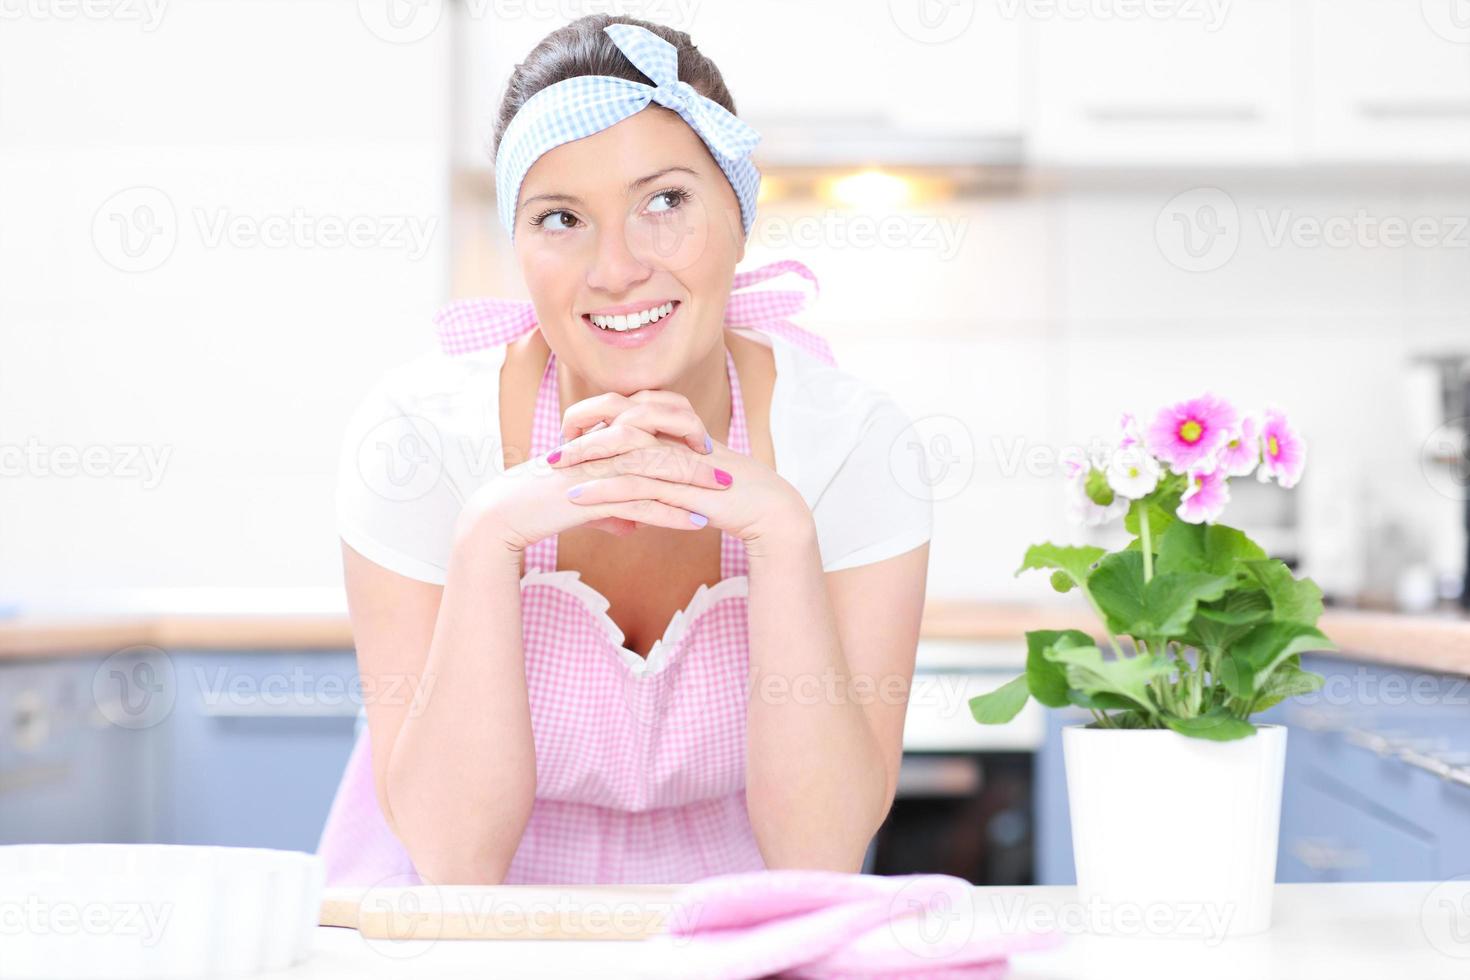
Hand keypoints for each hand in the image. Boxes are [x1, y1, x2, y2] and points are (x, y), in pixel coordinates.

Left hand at [549, 391, 811, 548]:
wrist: (765, 506)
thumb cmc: (727, 489)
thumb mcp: (686, 472)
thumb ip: (658, 464)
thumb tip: (628, 474)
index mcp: (673, 421)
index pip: (622, 406)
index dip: (589, 416)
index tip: (564, 435)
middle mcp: (674, 431)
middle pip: (616, 417)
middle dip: (578, 432)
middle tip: (549, 452)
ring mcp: (677, 455)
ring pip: (622, 448)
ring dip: (584, 460)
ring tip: (554, 474)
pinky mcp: (682, 484)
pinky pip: (636, 483)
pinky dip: (604, 489)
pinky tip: (579, 498)